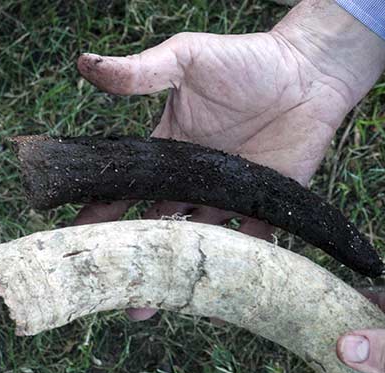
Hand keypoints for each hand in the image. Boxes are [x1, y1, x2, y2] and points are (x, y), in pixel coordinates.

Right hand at [71, 0, 384, 319]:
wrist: (310, 72)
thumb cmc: (247, 59)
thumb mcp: (188, 58)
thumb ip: (142, 71)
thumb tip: (85, 64)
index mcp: (170, 148)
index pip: (128, 186)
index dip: (100, 211)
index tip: (74, 239)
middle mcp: (196, 179)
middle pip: (159, 225)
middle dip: (136, 257)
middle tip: (112, 288)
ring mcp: (231, 195)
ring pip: (200, 241)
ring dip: (181, 270)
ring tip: (155, 303)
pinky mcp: (269, 204)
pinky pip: (253, 244)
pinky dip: (241, 268)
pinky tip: (222, 296)